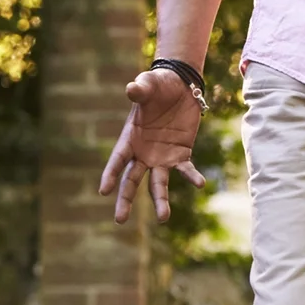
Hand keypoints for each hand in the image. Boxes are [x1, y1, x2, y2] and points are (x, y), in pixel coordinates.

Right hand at [97, 69, 206, 222]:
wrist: (181, 87)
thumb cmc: (158, 86)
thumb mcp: (149, 84)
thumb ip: (140, 89)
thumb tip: (131, 89)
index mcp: (130, 139)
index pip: (117, 160)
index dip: (110, 175)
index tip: (103, 191)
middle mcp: (143, 153)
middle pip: (131, 180)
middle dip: (125, 199)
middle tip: (120, 219)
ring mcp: (161, 157)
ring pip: (158, 183)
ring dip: (160, 200)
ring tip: (163, 218)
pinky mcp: (181, 155)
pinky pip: (185, 169)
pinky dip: (192, 177)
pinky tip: (200, 183)